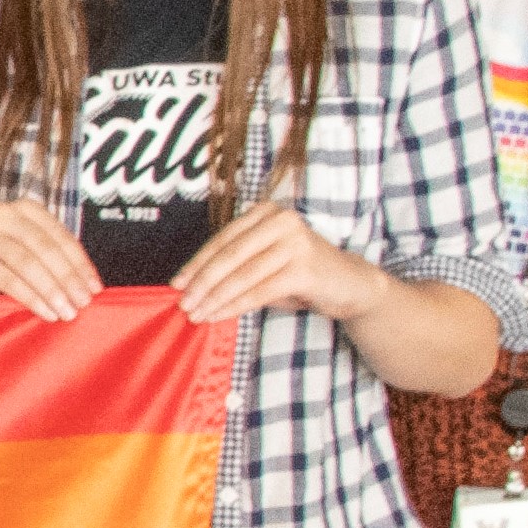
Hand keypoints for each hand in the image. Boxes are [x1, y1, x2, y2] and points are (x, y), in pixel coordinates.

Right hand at [0, 198, 98, 322]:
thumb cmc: (1, 264)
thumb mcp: (31, 254)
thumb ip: (54, 261)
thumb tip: (90, 286)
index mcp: (25, 209)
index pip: (60, 235)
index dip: (80, 263)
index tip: (95, 288)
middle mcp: (3, 214)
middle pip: (44, 247)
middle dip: (68, 278)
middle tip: (83, 302)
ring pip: (27, 263)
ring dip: (51, 290)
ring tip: (67, 311)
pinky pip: (8, 279)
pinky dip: (30, 297)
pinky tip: (45, 311)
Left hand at [170, 203, 381, 327]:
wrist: (351, 285)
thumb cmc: (301, 274)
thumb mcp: (265, 263)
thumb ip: (236, 266)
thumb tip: (192, 285)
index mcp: (266, 212)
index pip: (223, 239)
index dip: (197, 263)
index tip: (176, 284)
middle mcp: (280, 220)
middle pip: (229, 255)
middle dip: (202, 282)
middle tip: (183, 303)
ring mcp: (294, 242)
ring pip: (242, 274)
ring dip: (214, 298)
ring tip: (196, 314)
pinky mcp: (304, 267)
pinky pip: (259, 290)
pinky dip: (234, 305)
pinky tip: (218, 316)